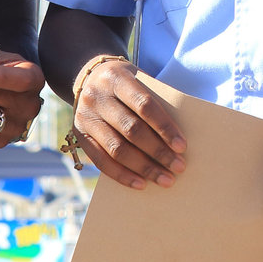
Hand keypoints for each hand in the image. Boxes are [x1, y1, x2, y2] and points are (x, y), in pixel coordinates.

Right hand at [68, 58, 185, 189]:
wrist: (89, 77)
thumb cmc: (126, 83)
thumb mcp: (138, 80)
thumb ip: (154, 101)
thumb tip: (177, 139)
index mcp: (116, 77)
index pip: (144, 104)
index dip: (164, 127)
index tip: (182, 146)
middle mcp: (97, 96)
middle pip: (131, 129)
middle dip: (158, 152)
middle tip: (179, 167)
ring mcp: (86, 117)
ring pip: (117, 149)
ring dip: (144, 167)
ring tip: (165, 179)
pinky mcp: (80, 135)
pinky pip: (101, 161)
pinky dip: (123, 175)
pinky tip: (141, 184)